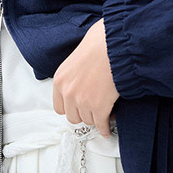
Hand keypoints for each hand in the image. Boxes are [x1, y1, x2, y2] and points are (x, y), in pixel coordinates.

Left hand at [52, 18, 119, 137]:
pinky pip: (100, 124)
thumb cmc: (99, 44)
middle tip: (92, 110)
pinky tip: (107, 128)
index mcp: (60, 80)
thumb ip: (74, 75)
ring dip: (96, 118)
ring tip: (103, 112)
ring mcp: (83, 101)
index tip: (78, 108)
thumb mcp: (76, 58)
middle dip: (83, 114)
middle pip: (73, 117)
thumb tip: (81, 81)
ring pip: (88, 121)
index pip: (59, 107)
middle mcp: (68, 92)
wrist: (113, 44)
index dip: (71, 108)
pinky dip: (105, 128)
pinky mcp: (99, 107)